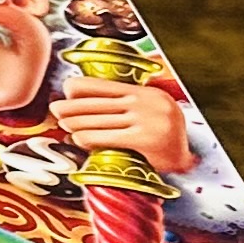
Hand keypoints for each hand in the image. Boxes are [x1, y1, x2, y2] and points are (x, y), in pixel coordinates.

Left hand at [54, 75, 191, 172]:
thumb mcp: (148, 111)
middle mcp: (146, 102)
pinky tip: (76, 140)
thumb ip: (123, 105)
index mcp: (146, 92)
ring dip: (74, 124)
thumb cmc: (161, 135)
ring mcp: (146, 120)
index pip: (104, 84)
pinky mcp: (144, 139)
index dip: (80, 87)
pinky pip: (104, 138)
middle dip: (70, 107)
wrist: (187, 159)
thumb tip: (82, 102)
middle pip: (96, 102)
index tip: (66, 91)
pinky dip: (85, 139)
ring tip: (63, 126)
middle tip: (55, 110)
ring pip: (96, 121)